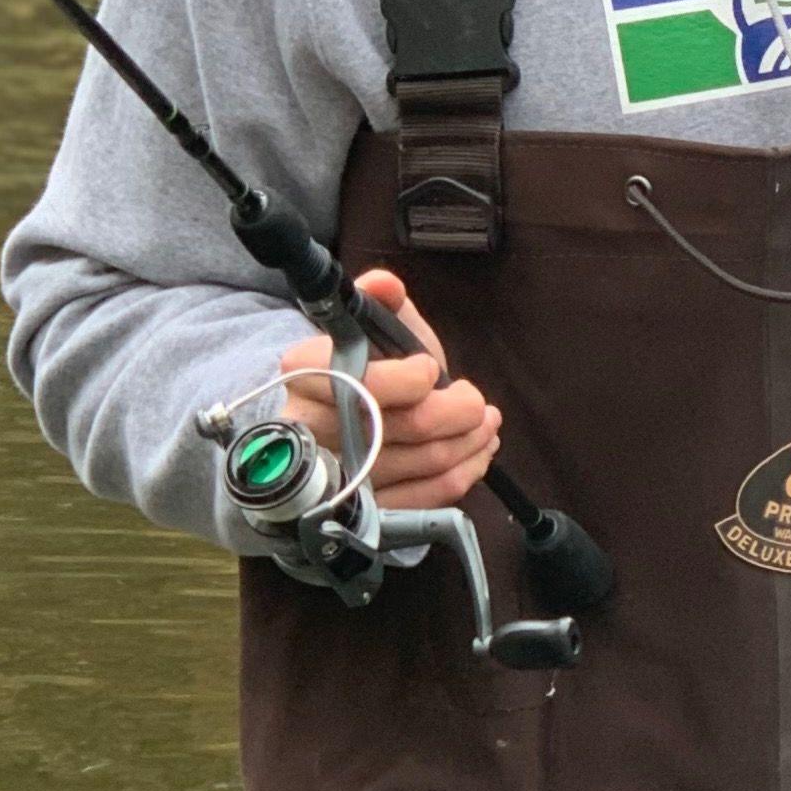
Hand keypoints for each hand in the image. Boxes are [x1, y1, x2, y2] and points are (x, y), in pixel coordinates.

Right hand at [278, 268, 501, 509]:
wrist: (341, 423)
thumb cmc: (366, 371)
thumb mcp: (374, 329)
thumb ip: (382, 301)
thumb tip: (383, 283)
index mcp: (306, 374)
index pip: (365, 382)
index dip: (410, 378)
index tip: (430, 369)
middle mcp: (315, 428)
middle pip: (409, 424)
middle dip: (459, 409)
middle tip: (475, 400)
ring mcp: (342, 476)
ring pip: (429, 460)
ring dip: (472, 439)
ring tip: (484, 420)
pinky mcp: (371, 508)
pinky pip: (432, 495)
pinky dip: (468, 469)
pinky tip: (478, 449)